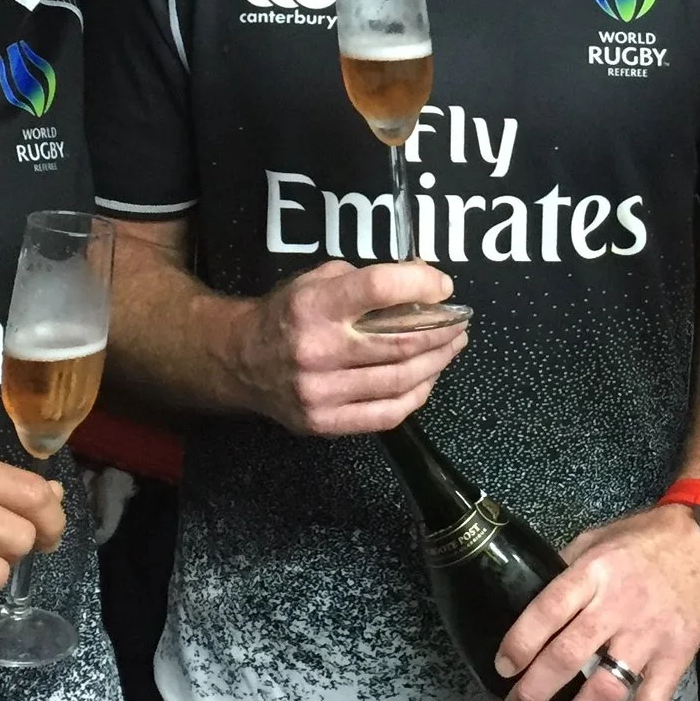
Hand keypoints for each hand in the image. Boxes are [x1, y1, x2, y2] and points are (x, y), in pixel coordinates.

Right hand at [232, 259, 467, 435]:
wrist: (240, 360)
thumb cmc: (287, 315)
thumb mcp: (317, 280)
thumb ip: (366, 279)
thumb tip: (423, 280)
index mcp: (314, 305)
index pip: (378, 288)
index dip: (420, 284)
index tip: (443, 285)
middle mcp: (317, 349)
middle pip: (399, 341)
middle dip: (441, 330)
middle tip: (459, 322)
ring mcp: (321, 392)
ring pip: (399, 379)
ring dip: (436, 362)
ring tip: (451, 347)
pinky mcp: (324, 422)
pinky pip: (386, 414)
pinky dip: (416, 395)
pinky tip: (427, 379)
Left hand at [494, 504, 699, 700]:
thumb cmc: (649, 537)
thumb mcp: (599, 537)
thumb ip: (567, 566)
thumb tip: (533, 595)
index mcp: (594, 573)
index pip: (548, 611)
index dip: (520, 643)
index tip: (503, 668)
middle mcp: (617, 607)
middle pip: (568, 656)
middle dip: (534, 691)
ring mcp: (649, 635)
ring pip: (605, 688)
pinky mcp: (677, 655)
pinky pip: (652, 700)